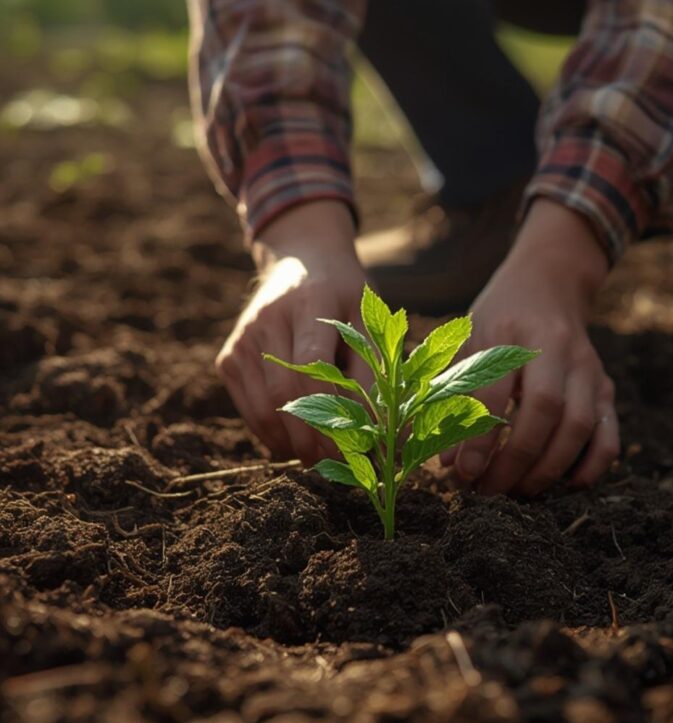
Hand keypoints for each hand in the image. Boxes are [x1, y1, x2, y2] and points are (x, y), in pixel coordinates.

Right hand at [216, 201, 368, 464]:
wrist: (301, 258)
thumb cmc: (345, 294)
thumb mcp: (369, 319)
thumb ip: (377, 372)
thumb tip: (394, 432)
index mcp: (307, 302)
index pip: (310, 368)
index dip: (330, 416)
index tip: (352, 449)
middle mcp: (266, 319)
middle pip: (282, 395)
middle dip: (310, 439)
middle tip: (335, 465)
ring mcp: (242, 339)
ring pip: (261, 408)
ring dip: (290, 443)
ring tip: (318, 459)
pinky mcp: (228, 357)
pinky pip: (248, 408)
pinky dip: (271, 434)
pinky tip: (296, 441)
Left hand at [446, 200, 619, 494]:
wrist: (548, 281)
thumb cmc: (498, 318)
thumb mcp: (466, 341)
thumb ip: (451, 395)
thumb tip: (446, 462)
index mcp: (510, 332)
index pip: (495, 392)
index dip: (478, 438)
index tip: (463, 472)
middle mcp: (555, 347)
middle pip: (545, 410)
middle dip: (516, 460)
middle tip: (489, 491)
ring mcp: (586, 366)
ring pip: (579, 424)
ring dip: (549, 468)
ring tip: (518, 492)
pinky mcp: (606, 384)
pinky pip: (609, 430)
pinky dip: (593, 463)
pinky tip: (568, 485)